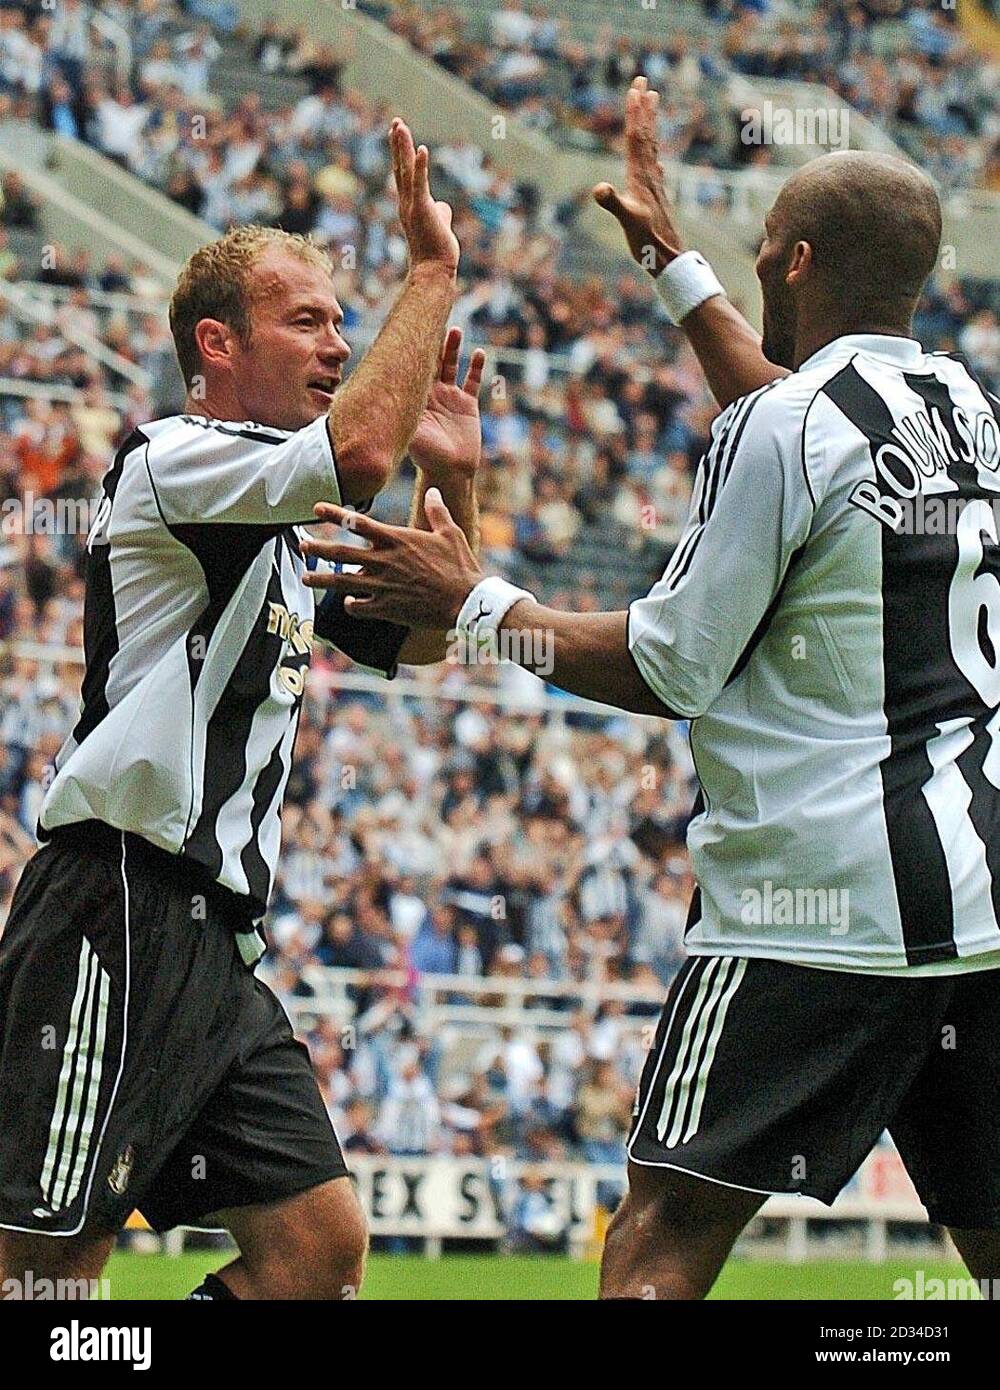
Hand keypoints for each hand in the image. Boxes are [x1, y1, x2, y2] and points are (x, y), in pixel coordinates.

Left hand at [301, 489, 482, 628]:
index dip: (334, 514)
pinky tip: (348, 603)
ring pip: (343, 582)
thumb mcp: (450, 533)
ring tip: (305, 577)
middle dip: (318, 548)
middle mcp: (384, 562)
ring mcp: (383, 587)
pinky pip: (360, 607)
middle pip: (341, 553)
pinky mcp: (387, 609)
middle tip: (301, 544)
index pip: (358, 522)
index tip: (316, 508)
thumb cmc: (460, 565)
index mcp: (397, 540)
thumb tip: (433, 490)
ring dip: (321, 579)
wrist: (465, 601)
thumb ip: (437, 511)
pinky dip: (351, 605)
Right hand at [390, 117, 459, 272]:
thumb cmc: (436, 252)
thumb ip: (440, 212)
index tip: (398, 135)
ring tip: (399, 126)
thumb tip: (442, 207)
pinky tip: (422, 149)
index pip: (404, 175)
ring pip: (406, 171)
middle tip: (396, 122)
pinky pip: (421, 184)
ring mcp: (413, 206)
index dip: (401, 154)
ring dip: (402, 147)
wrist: (433, 271)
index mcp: (410, 206)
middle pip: (400, 168)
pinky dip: (421, 166)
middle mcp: (406, 203)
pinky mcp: (422, 210)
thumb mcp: (439, 225)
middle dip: (398, 144)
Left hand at [409, 327, 485, 477]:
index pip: (412, 367)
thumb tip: (382, 405)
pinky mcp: (468, 405)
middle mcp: (431, 393)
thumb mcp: (410, 434)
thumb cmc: (426, 455)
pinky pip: (472, 382)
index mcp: (415, 397)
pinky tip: (478, 352)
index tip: (410, 328)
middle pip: (431, 360)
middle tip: (432, 318)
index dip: (412, 349)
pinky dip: (476, 367)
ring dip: (453, 348)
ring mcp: (450, 397)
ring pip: (451, 366)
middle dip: (432, 341)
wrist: (450, 471)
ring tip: (454, 330)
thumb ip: (401, 418)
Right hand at [592, 76, 682, 275]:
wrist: (669, 259)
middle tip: (643, 81)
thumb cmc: (647, 242)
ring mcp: (654, 185)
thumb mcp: (627, 221)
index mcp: (640, 176)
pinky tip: (655, 156)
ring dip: (650, 123)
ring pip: (651, 146)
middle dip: (643, 108)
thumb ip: (613, 203)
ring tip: (653, 103)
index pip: (635, 138)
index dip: (634, 112)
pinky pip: (654, 165)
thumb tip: (598, 188)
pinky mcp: (656, 196)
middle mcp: (649, 175)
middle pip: (645, 134)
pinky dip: (653, 152)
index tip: (636, 87)